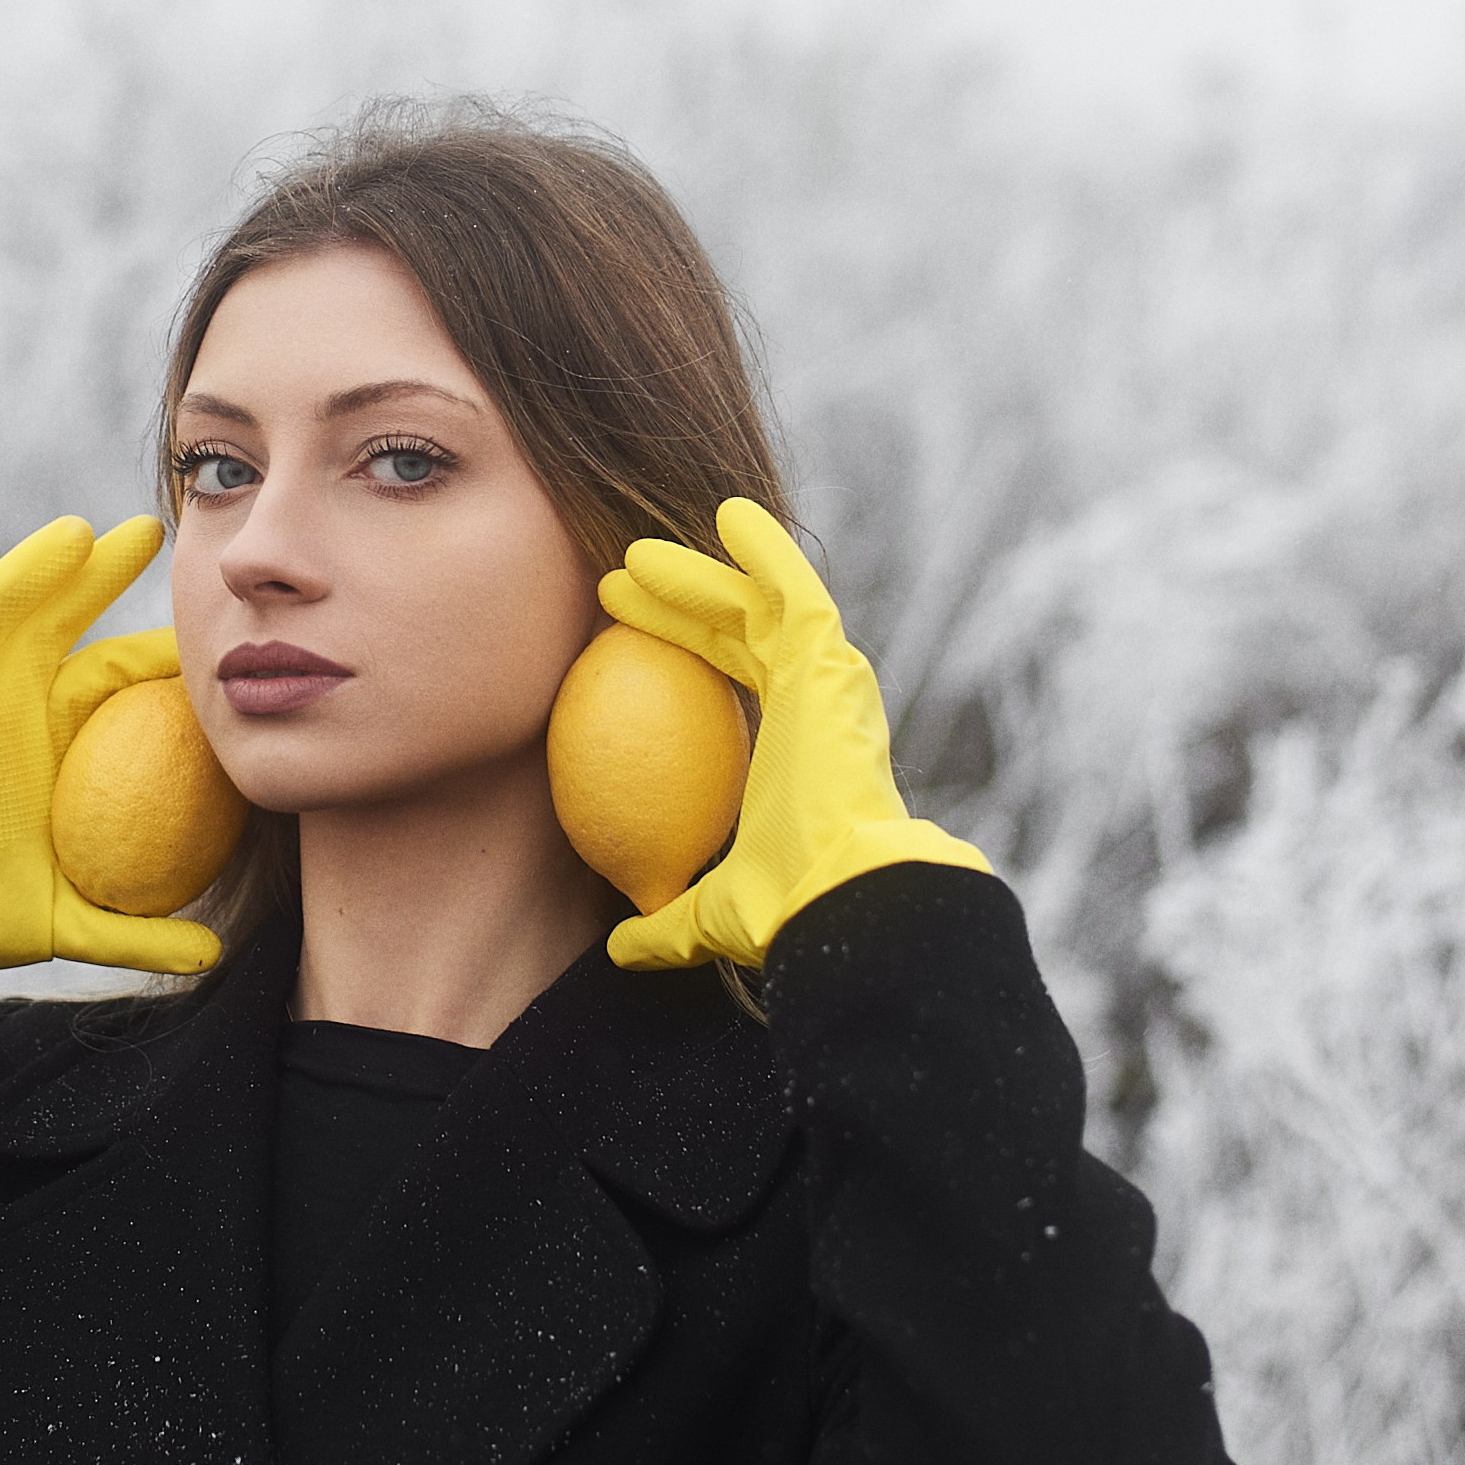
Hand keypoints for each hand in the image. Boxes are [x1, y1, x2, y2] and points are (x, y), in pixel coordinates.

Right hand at [0, 517, 218, 975]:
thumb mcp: (62, 924)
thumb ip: (134, 933)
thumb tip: (213, 955)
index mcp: (58, 766)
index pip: (127, 708)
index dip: (173, 679)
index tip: (233, 657)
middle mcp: (25, 721)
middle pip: (93, 648)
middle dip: (141, 609)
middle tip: (196, 565)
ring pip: (45, 616)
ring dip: (89, 569)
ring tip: (142, 533)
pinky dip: (28, 573)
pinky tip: (70, 537)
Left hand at [597, 499, 989, 971]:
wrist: (845, 898)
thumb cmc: (787, 909)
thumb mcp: (708, 911)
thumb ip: (665, 922)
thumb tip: (618, 949)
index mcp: (791, 752)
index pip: (729, 683)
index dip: (681, 648)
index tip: (622, 633)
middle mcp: (815, 708)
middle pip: (738, 633)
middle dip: (680, 599)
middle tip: (618, 578)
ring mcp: (828, 681)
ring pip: (758, 602)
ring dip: (701, 572)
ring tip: (638, 552)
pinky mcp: (833, 663)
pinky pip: (794, 589)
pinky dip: (765, 550)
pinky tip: (726, 514)